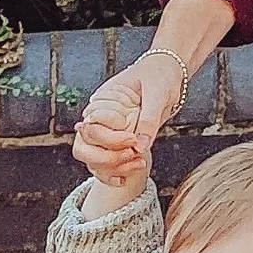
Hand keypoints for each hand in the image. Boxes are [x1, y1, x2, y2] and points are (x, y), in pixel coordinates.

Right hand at [72, 47, 183, 202]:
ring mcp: (105, 132)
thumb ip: (148, 119)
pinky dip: (112, 173)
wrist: (168, 74)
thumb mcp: (157, 93)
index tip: (133, 139)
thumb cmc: (159, 77)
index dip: (110, 138)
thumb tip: (140, 147)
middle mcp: (98, 118)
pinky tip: (125, 178)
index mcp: (101, 101)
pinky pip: (103, 165)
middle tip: (134, 155)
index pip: (91, 128)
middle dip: (108, 157)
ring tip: (139, 164)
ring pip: (92, 160)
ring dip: (112, 168)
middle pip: (84, 147)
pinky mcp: (115, 143)